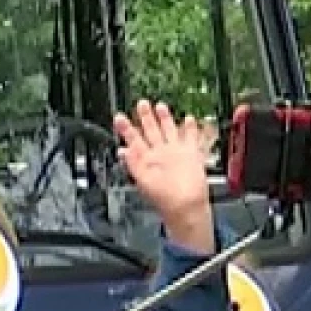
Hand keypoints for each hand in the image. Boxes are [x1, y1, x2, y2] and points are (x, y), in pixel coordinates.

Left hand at [114, 99, 214, 253]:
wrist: (185, 207)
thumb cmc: (164, 199)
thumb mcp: (142, 180)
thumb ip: (132, 163)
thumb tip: (122, 151)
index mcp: (146, 160)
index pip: (133, 140)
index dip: (126, 129)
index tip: (119, 117)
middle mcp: (160, 154)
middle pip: (151, 131)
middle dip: (145, 117)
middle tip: (141, 103)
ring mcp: (175, 153)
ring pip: (169, 130)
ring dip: (165, 118)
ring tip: (160, 105)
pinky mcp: (191, 154)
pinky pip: (191, 137)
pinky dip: (190, 128)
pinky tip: (188, 119)